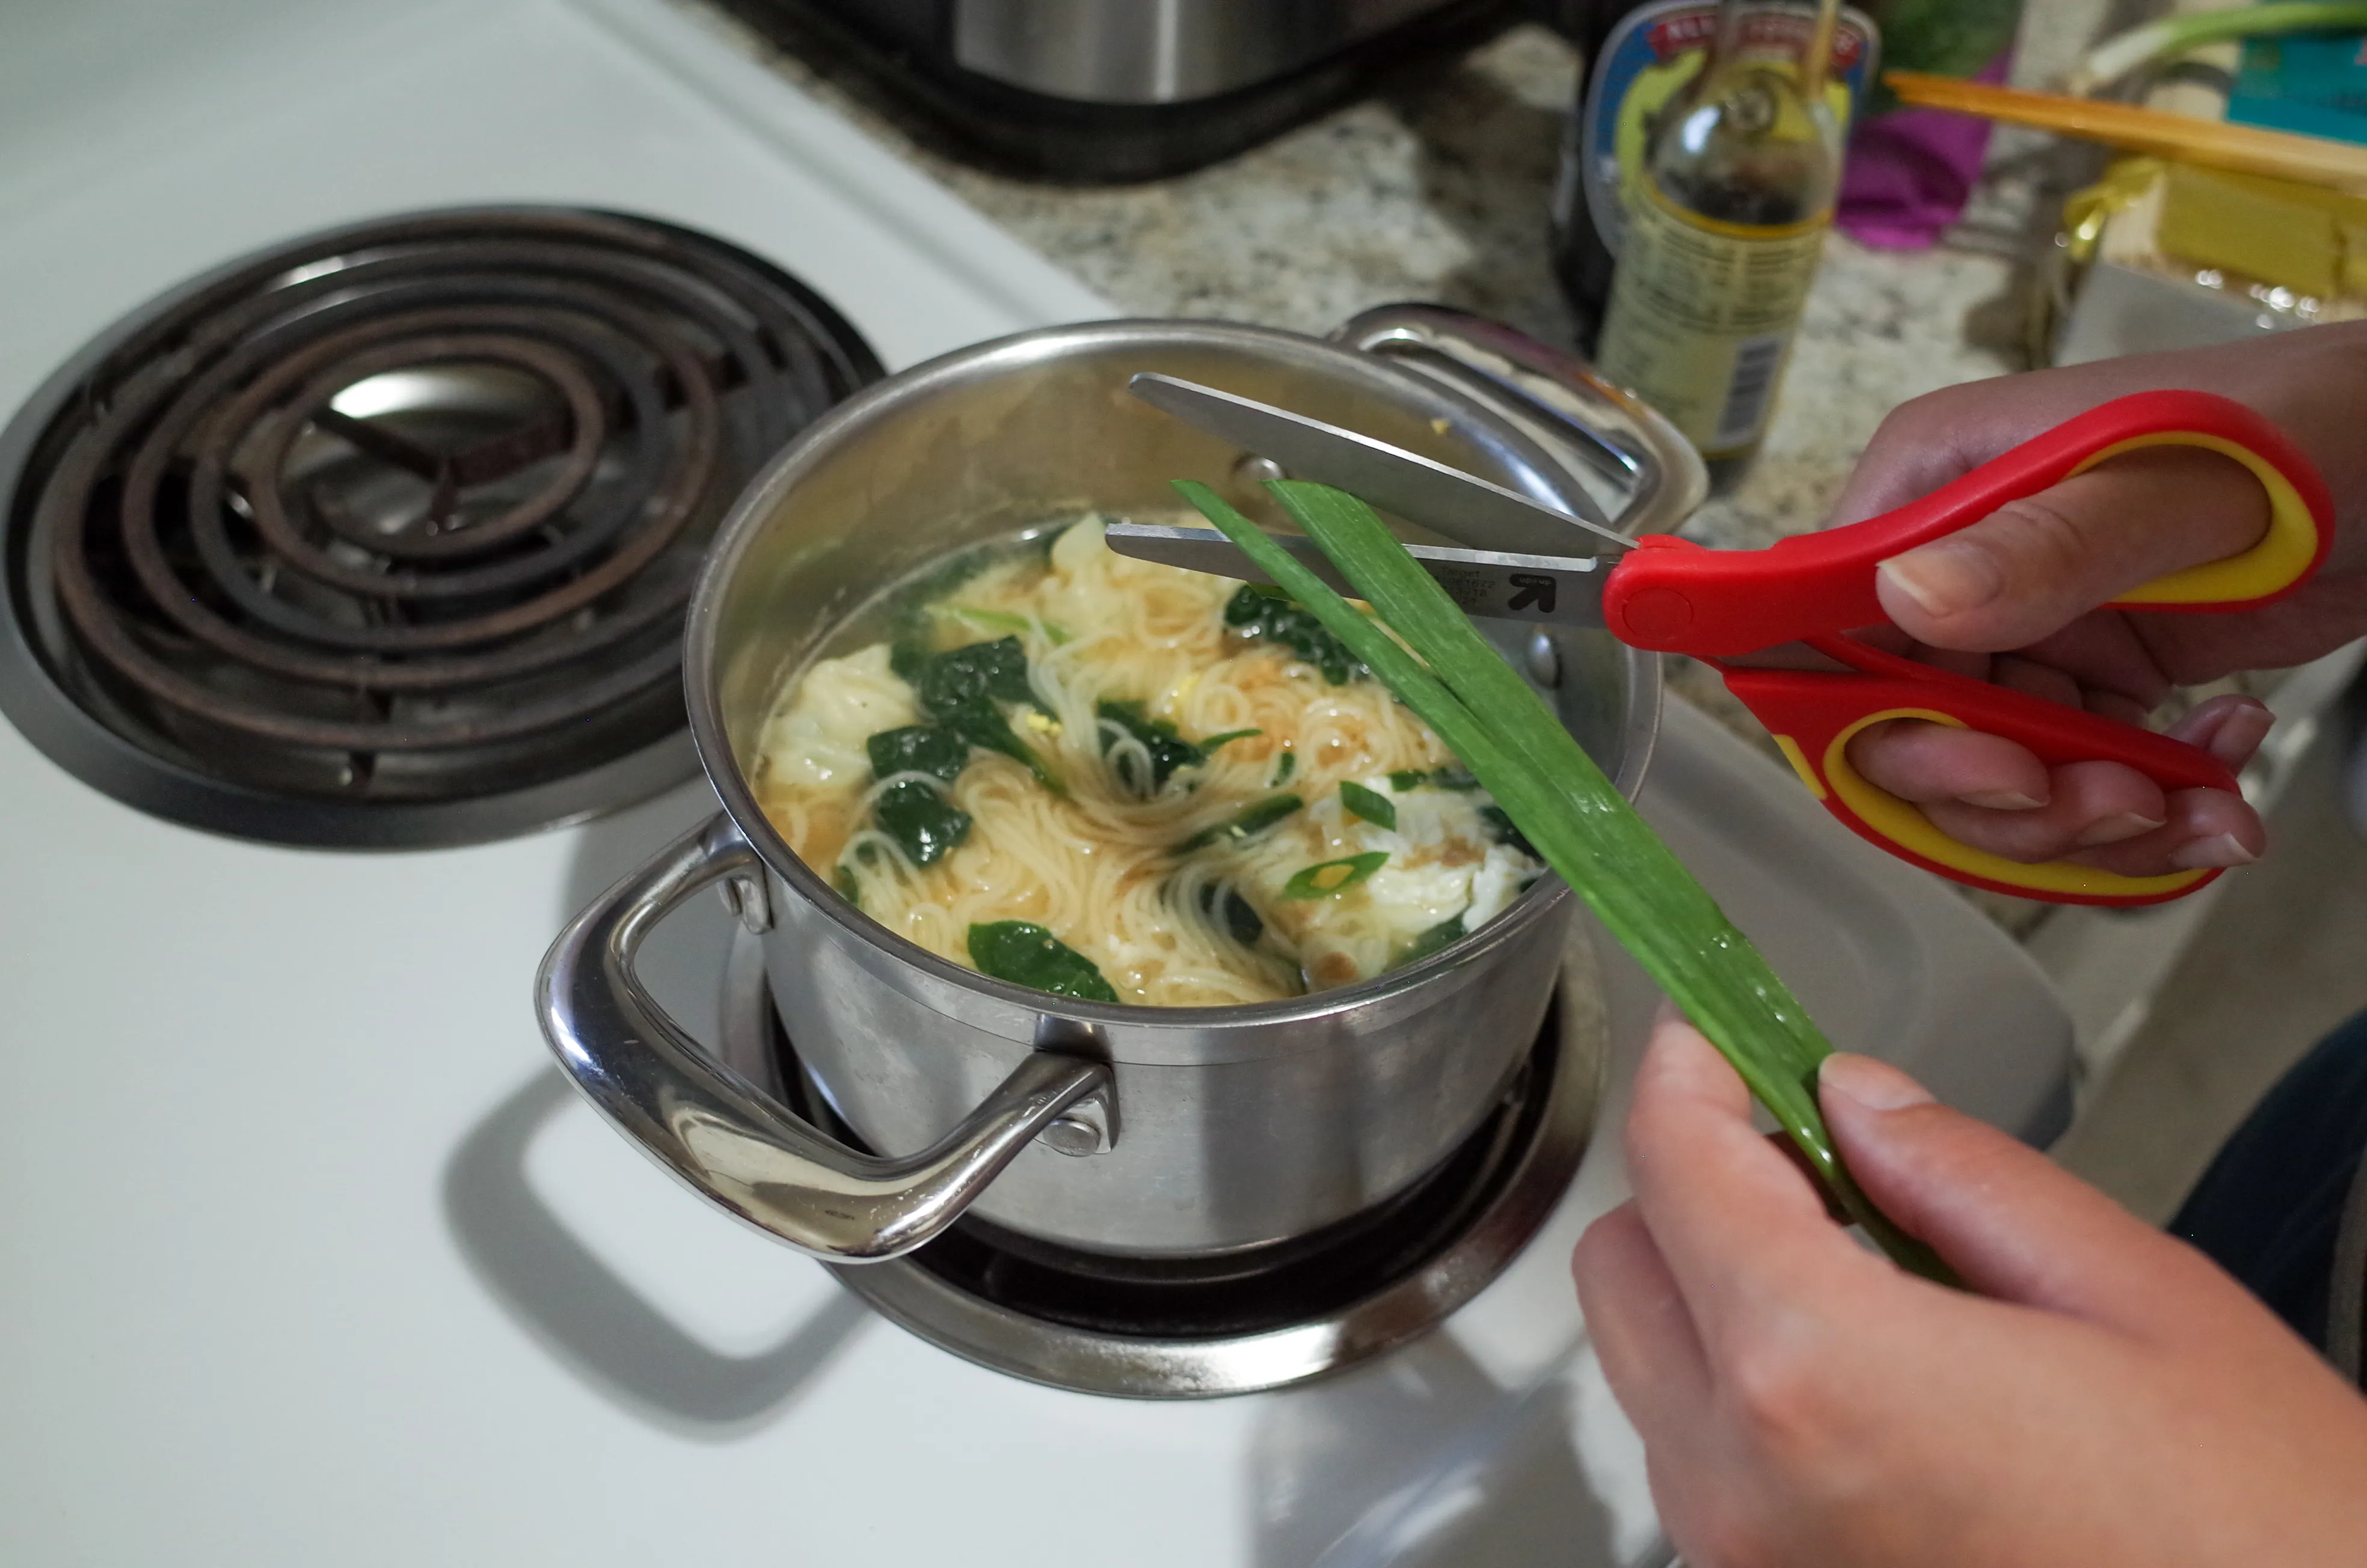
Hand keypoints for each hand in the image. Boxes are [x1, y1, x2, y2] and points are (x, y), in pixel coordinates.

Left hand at [1573, 1016, 2366, 1566]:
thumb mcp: (2136, 1298)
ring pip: (1653, 1372)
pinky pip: (1707, 1468)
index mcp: (1820, 1377)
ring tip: (1867, 1275)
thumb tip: (1851, 1100)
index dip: (1686, 1075)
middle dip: (1694, 1188)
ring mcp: (1746, 1564)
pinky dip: (1749, 1399)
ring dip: (1721, 1296)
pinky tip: (1873, 1381)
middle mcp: (1746, 1486)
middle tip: (1806, 1156)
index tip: (1709, 1036)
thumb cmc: (2263, 1535)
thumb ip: (1961, 1175)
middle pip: (1625, 1269)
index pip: (1676, 1168)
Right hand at [1833, 324, 2366, 876]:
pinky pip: (2072, 780)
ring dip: (2085, 826)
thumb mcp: (2182, 481)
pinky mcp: (2094, 676)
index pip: (1827, 627)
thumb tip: (1908, 597)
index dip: (1881, 722)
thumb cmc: (2316, 431)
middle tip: (2109, 807)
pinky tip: (2220, 787)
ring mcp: (2023, 625)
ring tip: (2188, 811)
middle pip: (1903, 730)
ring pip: (1990, 777)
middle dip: (2003, 798)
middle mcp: (1955, 563)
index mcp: (1935, 486)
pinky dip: (2145, 814)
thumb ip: (2048, 542)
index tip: (1991, 767)